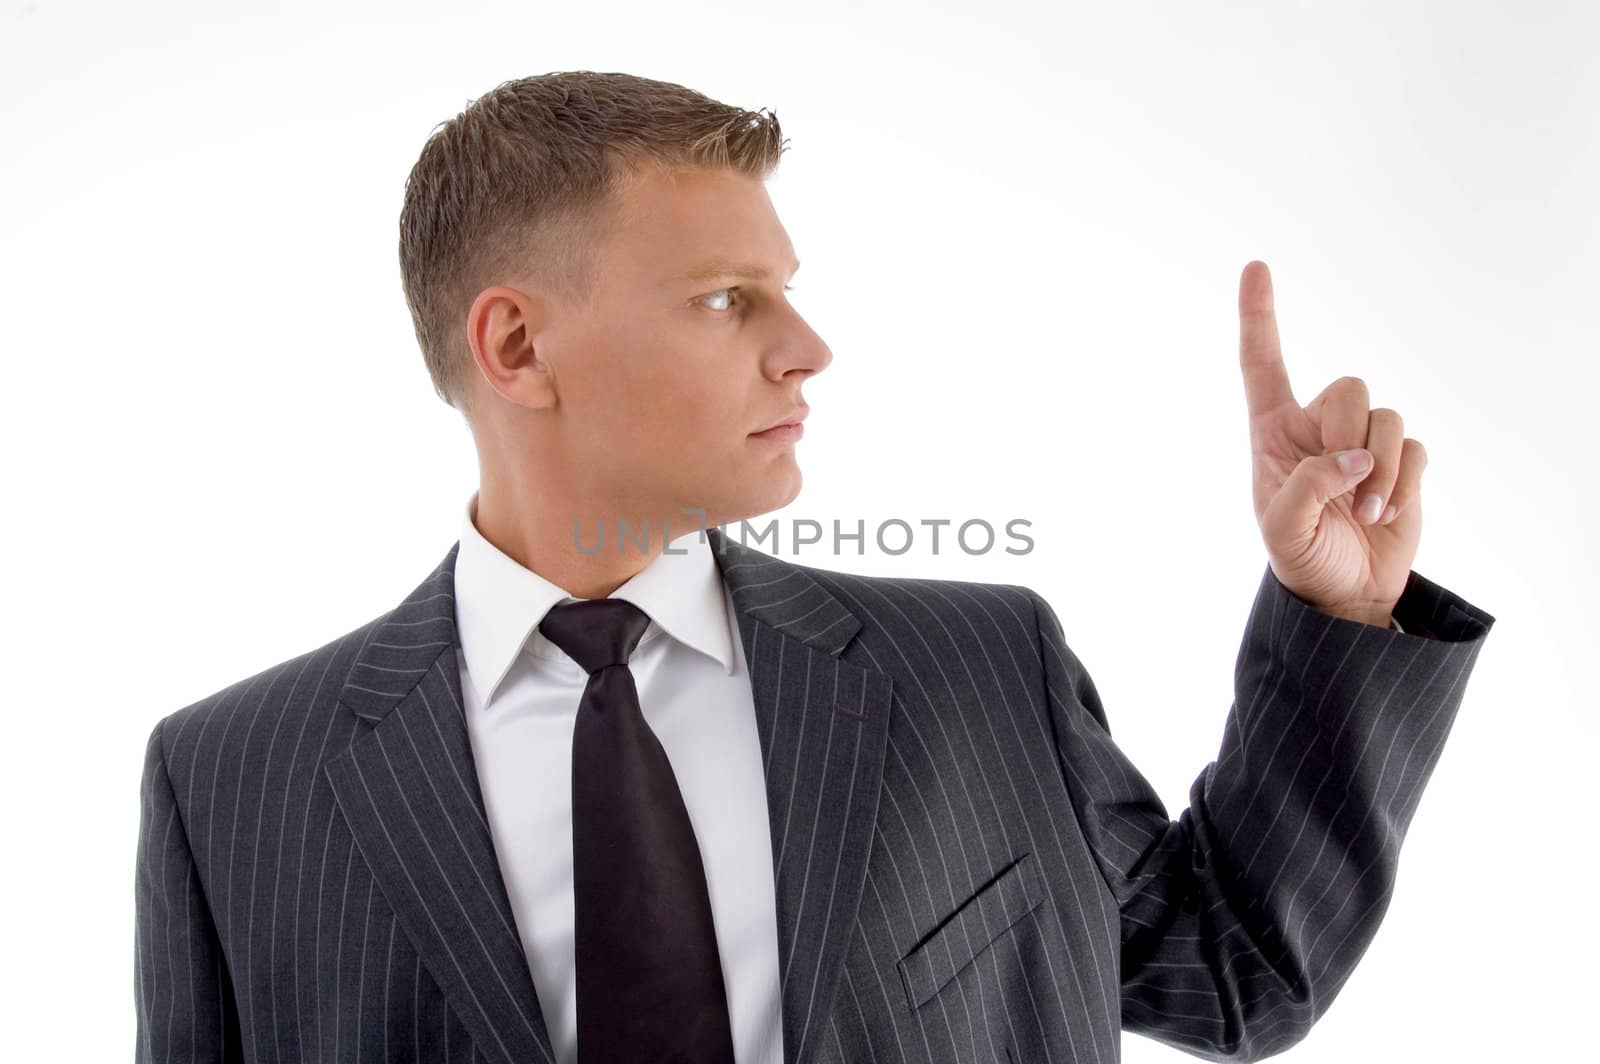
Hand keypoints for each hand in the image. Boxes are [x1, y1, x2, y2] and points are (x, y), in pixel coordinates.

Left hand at [1237, 261, 1424, 623]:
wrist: (1347, 592)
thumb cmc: (1301, 557)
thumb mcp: (1284, 529)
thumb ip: (1309, 486)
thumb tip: (1353, 457)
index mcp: (1274, 432)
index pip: (1262, 364)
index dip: (1259, 316)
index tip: (1255, 266)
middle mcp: (1318, 426)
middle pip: (1347, 386)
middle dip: (1350, 437)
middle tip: (1344, 488)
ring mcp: (1362, 441)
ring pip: (1386, 416)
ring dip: (1381, 469)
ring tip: (1365, 511)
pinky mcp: (1401, 460)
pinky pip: (1414, 445)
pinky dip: (1405, 481)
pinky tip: (1386, 512)